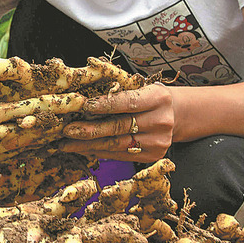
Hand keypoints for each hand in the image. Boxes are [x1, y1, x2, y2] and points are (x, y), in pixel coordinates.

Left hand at [58, 84, 175, 161]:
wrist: (176, 115)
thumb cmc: (150, 98)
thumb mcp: (140, 87)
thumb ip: (117, 91)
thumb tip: (82, 99)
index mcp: (158, 99)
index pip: (127, 103)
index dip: (105, 105)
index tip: (84, 106)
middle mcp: (161, 121)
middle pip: (119, 127)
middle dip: (90, 130)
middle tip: (67, 130)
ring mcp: (158, 142)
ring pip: (117, 145)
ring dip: (89, 145)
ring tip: (67, 143)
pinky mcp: (152, 156)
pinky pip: (120, 155)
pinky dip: (99, 152)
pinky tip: (83, 149)